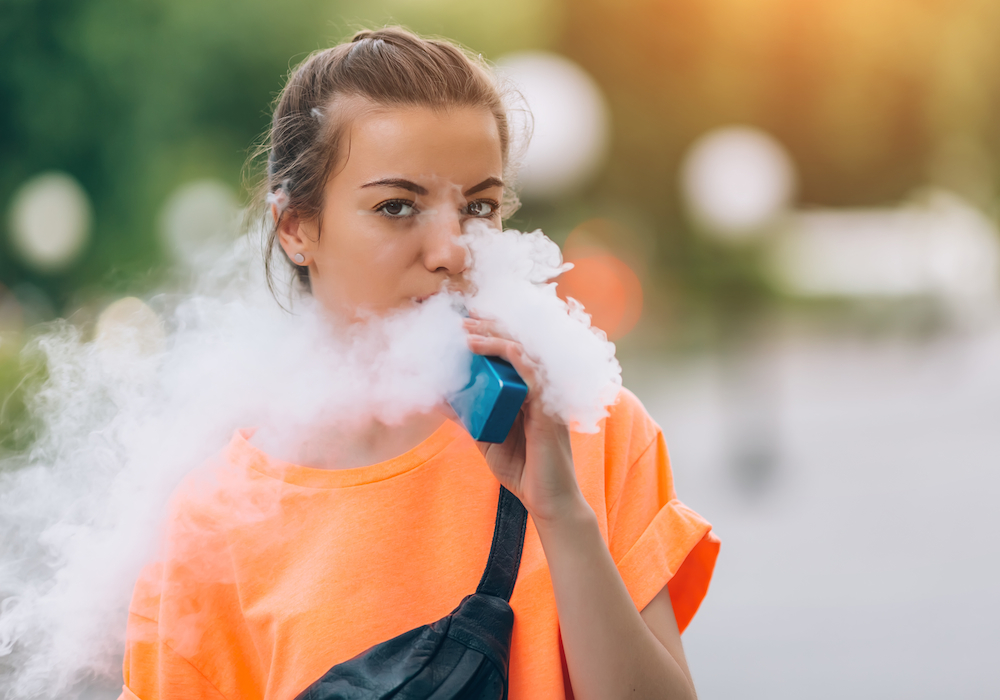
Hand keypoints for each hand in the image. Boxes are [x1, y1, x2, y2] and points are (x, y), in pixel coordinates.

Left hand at [463, 315, 586, 522]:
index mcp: (528, 391)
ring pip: (523, 351)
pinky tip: (484, 348)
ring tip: (466, 331)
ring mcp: (545, 396)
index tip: (466, 321)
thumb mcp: (486, 438)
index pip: (512, 352)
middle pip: (517, 344)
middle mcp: (540, 388)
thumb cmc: (523, 470)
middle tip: (461, 319)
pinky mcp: (547, 407)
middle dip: (488, 327)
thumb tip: (441, 397)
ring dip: (493, 336)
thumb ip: (470, 417)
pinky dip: (508, 354)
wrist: (547, 502)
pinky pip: (530, 371)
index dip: (492, 333)